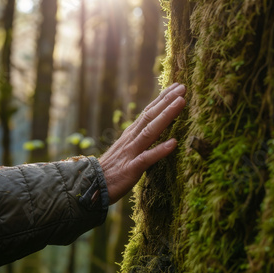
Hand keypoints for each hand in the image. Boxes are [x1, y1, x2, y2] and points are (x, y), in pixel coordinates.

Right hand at [99, 83, 185, 204]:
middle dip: (167, 101)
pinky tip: (174, 143)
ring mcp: (131, 152)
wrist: (91, 185)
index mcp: (130, 134)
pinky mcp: (131, 168)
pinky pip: (147, 158)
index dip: (162, 99)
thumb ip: (137, 139)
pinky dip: (160, 150)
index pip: (148, 112)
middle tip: (183, 87)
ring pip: (150, 131)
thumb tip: (151, 129)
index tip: (176, 87)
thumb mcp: (125, 149)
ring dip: (166, 116)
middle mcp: (131, 139)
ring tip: (181, 103)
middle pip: (150, 116)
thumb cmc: (111, 170)